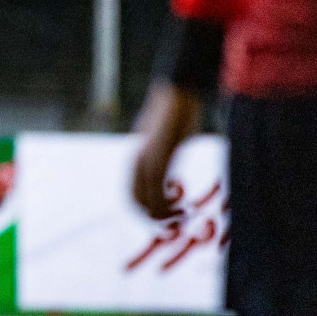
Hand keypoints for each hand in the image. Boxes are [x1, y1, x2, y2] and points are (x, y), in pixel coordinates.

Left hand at [131, 82, 203, 219]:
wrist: (178, 92)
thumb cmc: (177, 115)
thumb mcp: (165, 142)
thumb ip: (162, 159)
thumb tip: (167, 177)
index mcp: (136, 159)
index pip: (132, 194)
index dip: (147, 210)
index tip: (166, 216)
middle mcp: (136, 162)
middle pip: (136, 201)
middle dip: (154, 217)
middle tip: (176, 222)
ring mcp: (147, 160)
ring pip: (148, 200)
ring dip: (165, 213)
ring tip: (184, 214)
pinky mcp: (160, 157)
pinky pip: (159, 189)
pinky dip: (170, 203)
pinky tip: (184, 201)